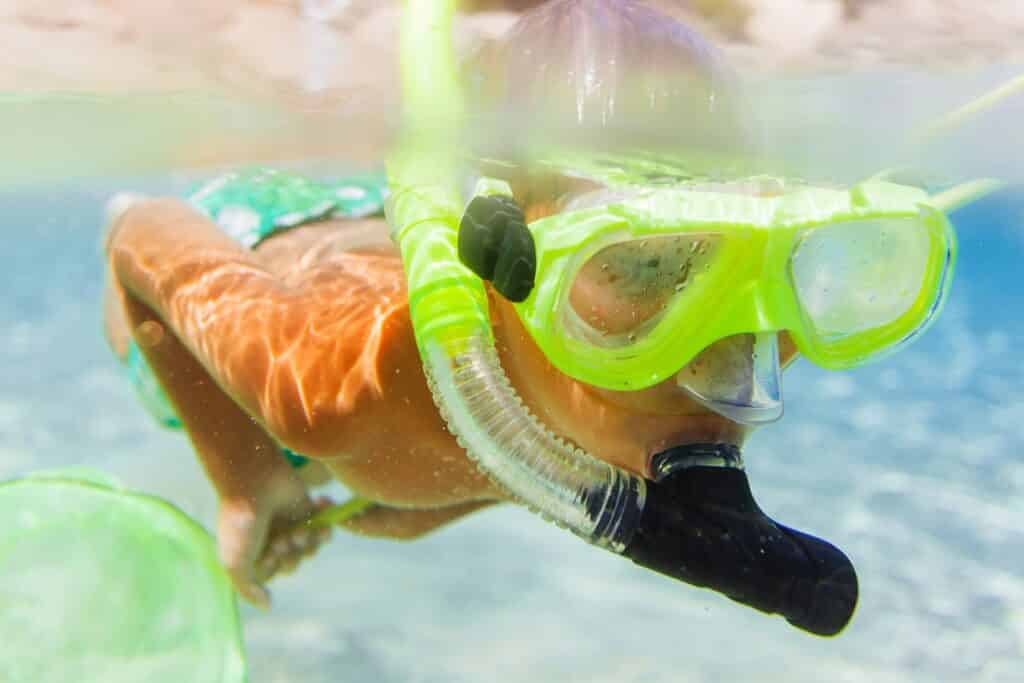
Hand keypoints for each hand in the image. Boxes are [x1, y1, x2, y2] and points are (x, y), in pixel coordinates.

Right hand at [216, 474, 333, 607]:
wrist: (255, 480)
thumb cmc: (242, 523)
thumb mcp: (235, 562)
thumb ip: (247, 589)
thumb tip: (267, 606)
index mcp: (252, 552)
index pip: (274, 573)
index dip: (276, 567)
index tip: (270, 553)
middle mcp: (270, 539)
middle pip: (293, 562)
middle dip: (291, 554)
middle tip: (282, 539)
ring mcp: (289, 524)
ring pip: (310, 548)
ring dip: (307, 542)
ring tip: (298, 529)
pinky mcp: (307, 510)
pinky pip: (324, 529)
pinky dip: (324, 526)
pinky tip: (316, 515)